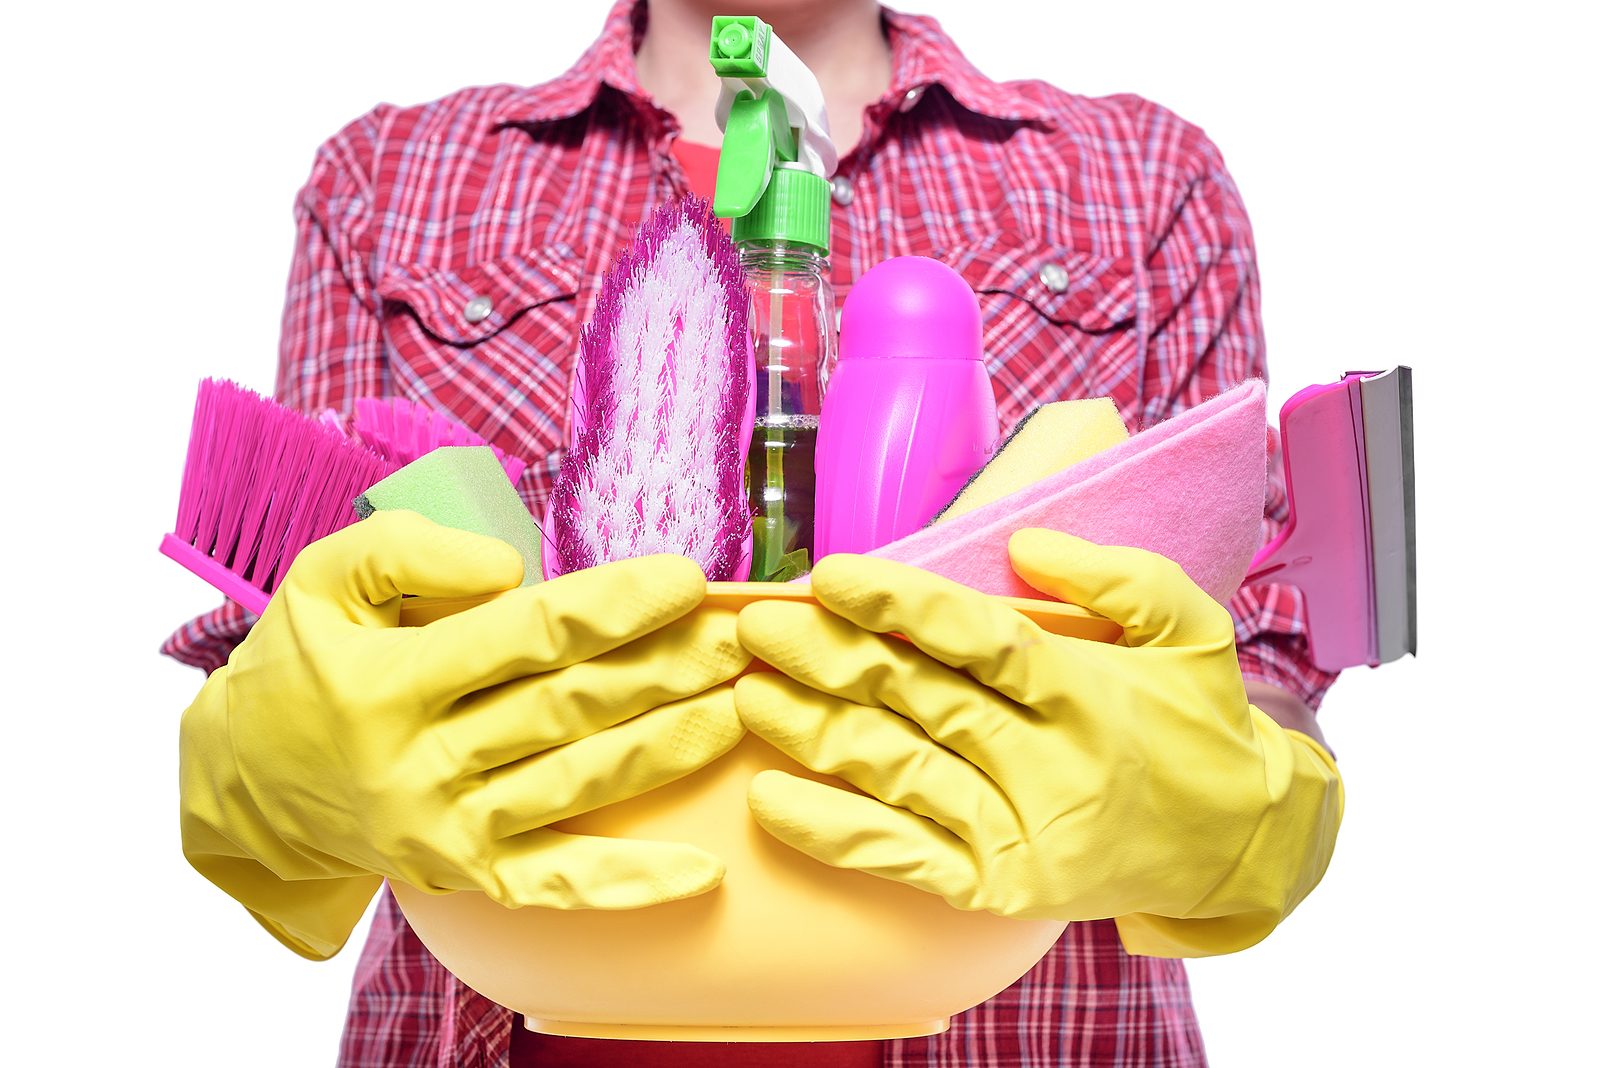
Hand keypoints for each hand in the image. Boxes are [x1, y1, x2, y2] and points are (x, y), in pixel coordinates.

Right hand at [181, 511, 749, 957]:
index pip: (526, 635)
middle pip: (570, 708)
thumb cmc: (298, 670)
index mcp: (390, 680)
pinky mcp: (466, 873)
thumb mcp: (319, 581)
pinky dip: (627, 883)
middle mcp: (422, 760)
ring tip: (744, 706)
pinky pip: (556, 883)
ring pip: (580, 783)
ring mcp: (448, 828)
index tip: (686, 579)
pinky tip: (700, 872)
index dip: (614, 607)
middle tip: (744, 638)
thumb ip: (408, 552)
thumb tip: (512, 572)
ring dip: (670, 746)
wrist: (239, 789)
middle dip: (667, 669)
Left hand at [733, 529, 1341, 956]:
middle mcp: (1051, 766)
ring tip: (744, 693)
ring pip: (897, 774)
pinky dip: (835, 833)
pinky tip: (771, 801)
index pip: (981, 640)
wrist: (1239, 849)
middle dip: (829, 660)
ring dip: (812, 734)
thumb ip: (1116, 578)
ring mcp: (1020, 834)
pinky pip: (903, 859)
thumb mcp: (1192, 630)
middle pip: (920, 703)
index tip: (827, 574)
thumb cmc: (1202, 726)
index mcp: (1090, 695)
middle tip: (754, 626)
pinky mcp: (998, 888)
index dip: (900, 606)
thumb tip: (1025, 542)